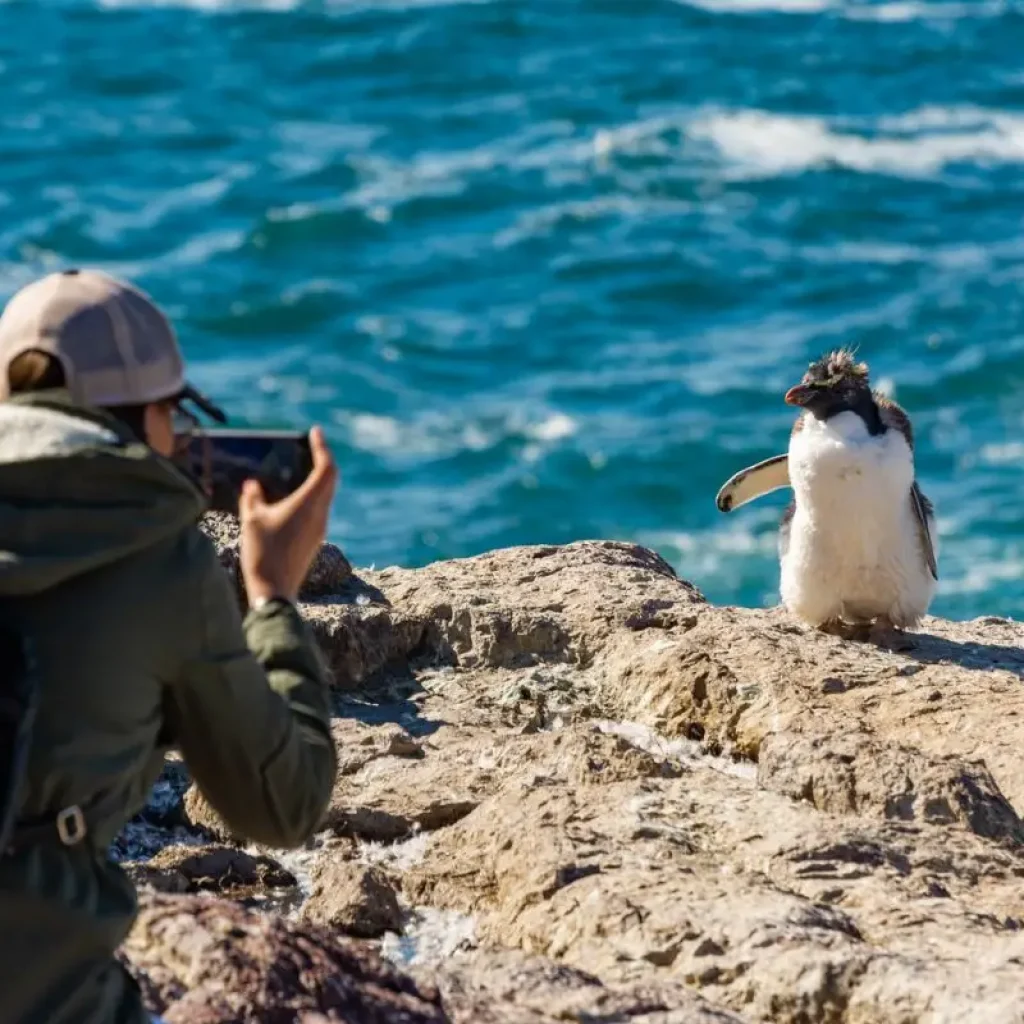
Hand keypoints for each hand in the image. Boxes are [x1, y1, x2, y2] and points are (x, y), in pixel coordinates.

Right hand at [239, 426, 338, 604]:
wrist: (275, 592)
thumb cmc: (263, 554)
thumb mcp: (252, 520)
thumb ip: (252, 498)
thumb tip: (252, 485)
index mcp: (309, 504)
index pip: (326, 468)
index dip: (322, 447)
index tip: (314, 432)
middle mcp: (320, 514)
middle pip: (330, 480)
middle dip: (322, 460)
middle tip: (310, 446)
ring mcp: (320, 528)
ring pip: (325, 495)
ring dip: (316, 479)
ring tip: (299, 468)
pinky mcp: (314, 539)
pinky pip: (318, 509)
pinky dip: (310, 496)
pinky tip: (292, 497)